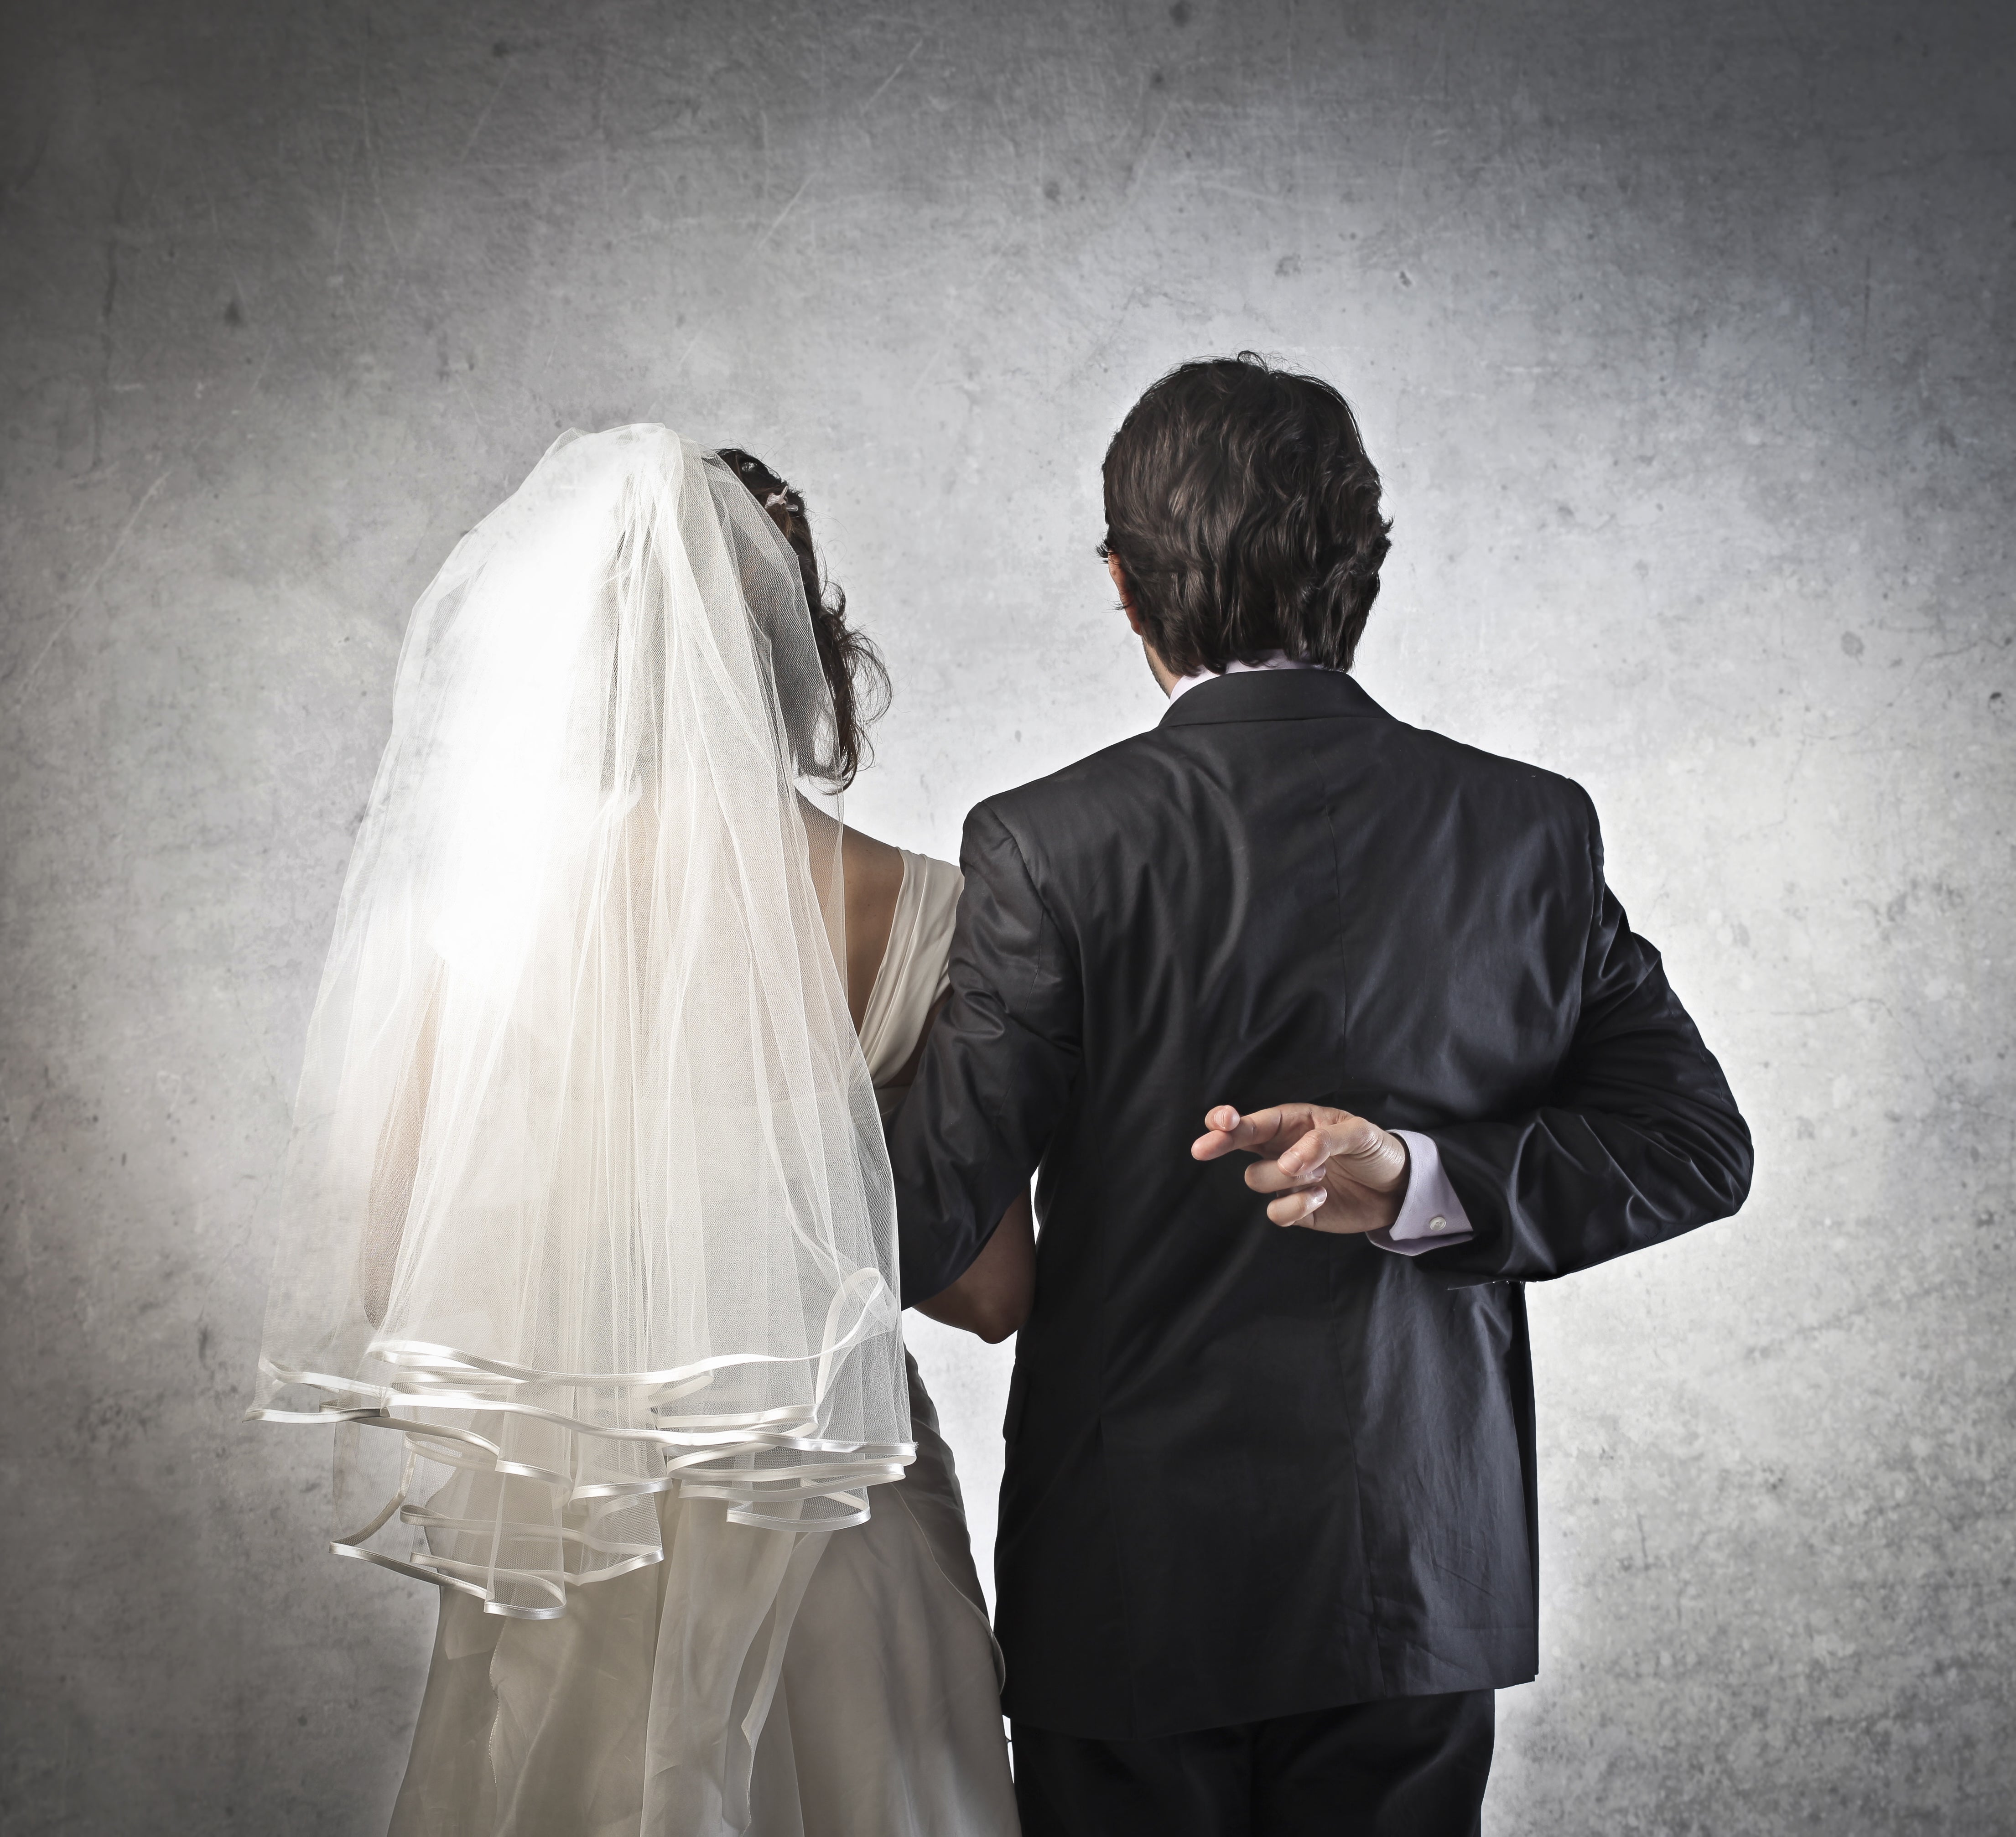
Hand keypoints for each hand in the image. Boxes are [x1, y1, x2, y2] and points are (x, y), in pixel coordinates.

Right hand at [1191, 1103, 1410, 1234]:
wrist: (1398, 1189)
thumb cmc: (1376, 1150)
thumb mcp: (1359, 1133)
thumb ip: (1322, 1141)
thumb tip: (1288, 1163)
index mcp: (1293, 1123)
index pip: (1254, 1119)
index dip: (1229, 1119)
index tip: (1221, 1122)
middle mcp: (1281, 1149)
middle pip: (1236, 1144)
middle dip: (1219, 1143)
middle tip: (1203, 1149)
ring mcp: (1285, 1180)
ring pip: (1256, 1179)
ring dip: (1286, 1178)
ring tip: (1321, 1173)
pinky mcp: (1295, 1210)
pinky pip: (1275, 1212)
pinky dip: (1296, 1205)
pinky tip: (1321, 1197)